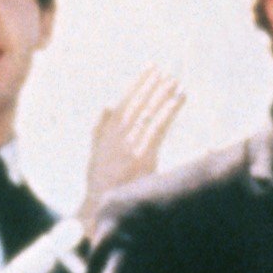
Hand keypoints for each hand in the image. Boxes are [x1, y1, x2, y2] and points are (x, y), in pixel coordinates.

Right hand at [79, 67, 184, 234]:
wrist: (101, 205)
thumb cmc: (100, 181)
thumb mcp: (95, 152)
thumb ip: (100, 128)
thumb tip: (106, 104)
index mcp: (108, 130)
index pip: (127, 100)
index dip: (140, 83)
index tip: (151, 68)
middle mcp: (118, 134)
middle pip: (140, 102)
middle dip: (154, 85)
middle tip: (168, 69)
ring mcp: (131, 144)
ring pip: (150, 112)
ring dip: (164, 95)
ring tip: (176, 82)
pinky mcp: (143, 155)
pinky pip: (158, 128)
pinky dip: (168, 112)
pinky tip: (177, 100)